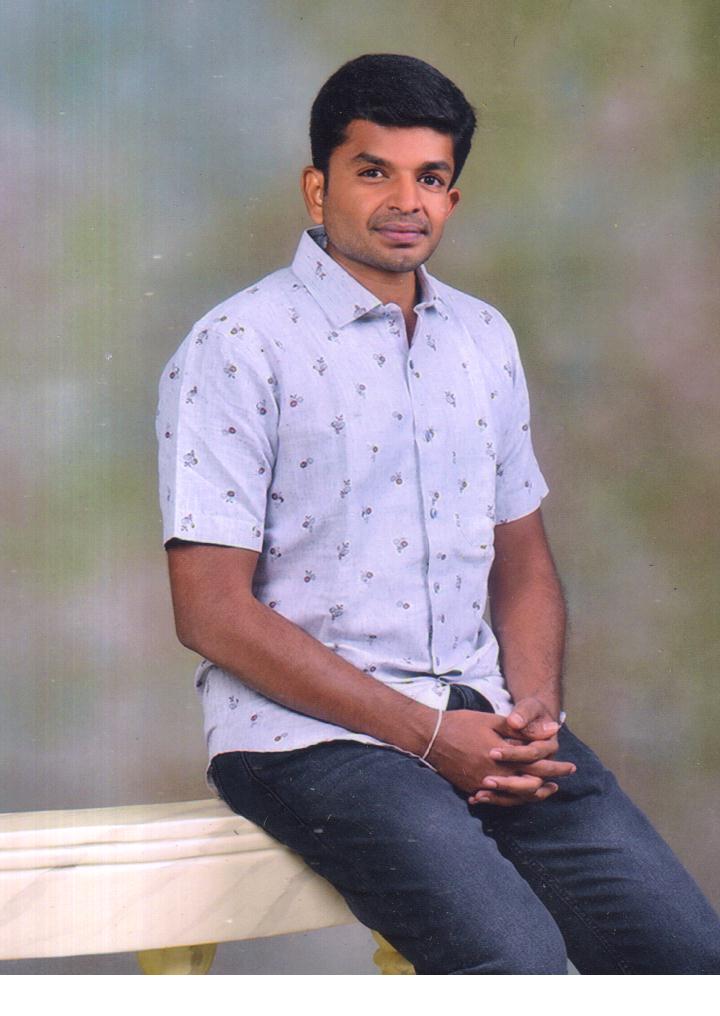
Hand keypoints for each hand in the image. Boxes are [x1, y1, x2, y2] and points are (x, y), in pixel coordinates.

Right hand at [427, 709, 573, 806]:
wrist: (430, 737)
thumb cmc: (462, 724)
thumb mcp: (492, 721)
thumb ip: (522, 729)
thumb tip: (551, 731)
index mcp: (502, 756)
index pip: (537, 766)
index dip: (556, 766)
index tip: (570, 765)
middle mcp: (495, 775)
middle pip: (531, 784)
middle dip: (551, 780)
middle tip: (566, 775)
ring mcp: (483, 785)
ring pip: (517, 797)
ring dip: (536, 794)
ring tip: (549, 790)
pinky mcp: (473, 789)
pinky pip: (499, 800)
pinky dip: (514, 799)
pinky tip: (522, 795)